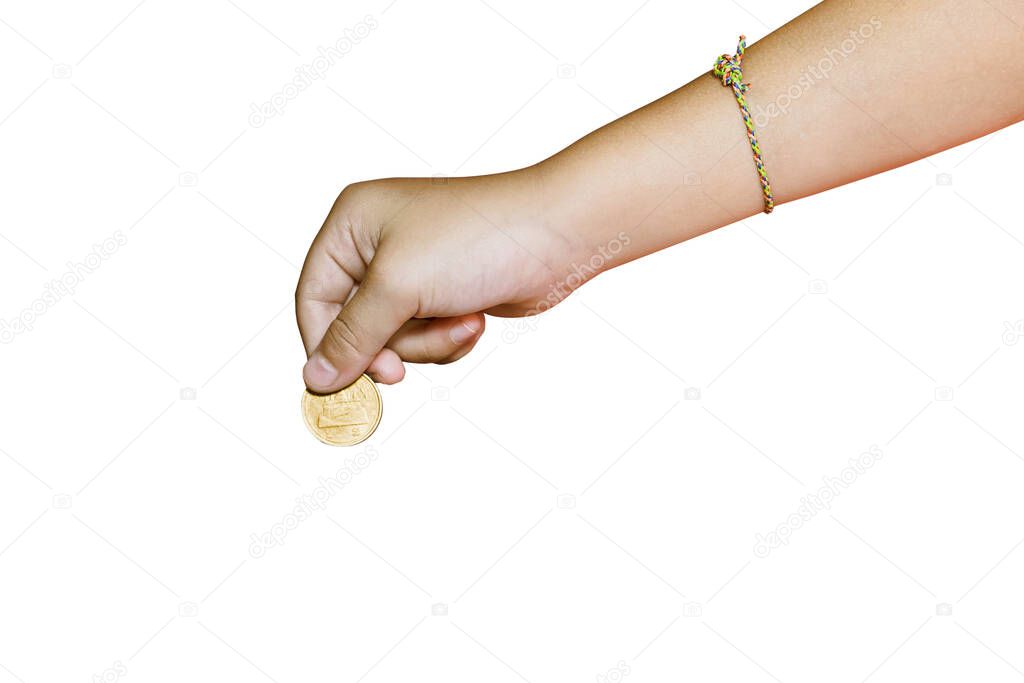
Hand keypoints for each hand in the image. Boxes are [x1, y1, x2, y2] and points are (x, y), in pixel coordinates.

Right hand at [296, 167, 581, 391]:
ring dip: (427, 343)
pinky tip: (474, 320)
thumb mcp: (399, 287)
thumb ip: (351, 336)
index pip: (312, 297)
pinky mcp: (444, 294)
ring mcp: (414, 270)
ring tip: (461, 320)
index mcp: (354, 223)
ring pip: (393, 338)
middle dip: (390, 346)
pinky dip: (448, 339)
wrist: (558, 236)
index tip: (341, 384)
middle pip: (353, 325)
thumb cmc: (476, 240)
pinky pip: (425, 339)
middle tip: (401, 371)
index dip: (323, 344)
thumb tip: (313, 379)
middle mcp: (377, 244)